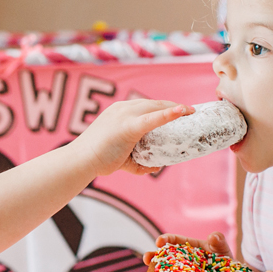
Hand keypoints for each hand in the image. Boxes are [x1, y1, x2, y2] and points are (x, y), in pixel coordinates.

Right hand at [71, 100, 191, 176]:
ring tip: (192, 113)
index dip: (165, 107)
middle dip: (175, 106)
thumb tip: (156, 167)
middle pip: (155, 103)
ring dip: (175, 109)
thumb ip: (139, 163)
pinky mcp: (128, 126)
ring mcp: (125, 115)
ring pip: (156, 107)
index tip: (180, 112)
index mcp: (121, 112)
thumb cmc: (98, 159)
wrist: (81, 161)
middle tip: (191, 114)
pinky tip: (182, 111)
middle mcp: (123, 109)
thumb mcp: (122, 158)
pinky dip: (169, 114)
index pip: (147, 105)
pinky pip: (153, 118)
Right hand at [143, 232, 231, 271]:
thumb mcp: (223, 251)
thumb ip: (219, 242)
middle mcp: (180, 263)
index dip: (165, 240)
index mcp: (188, 249)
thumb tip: (213, 236)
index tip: (159, 241)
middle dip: (152, 258)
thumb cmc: (227, 264)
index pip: (174, 241)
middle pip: (162, 259)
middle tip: (147, 259)